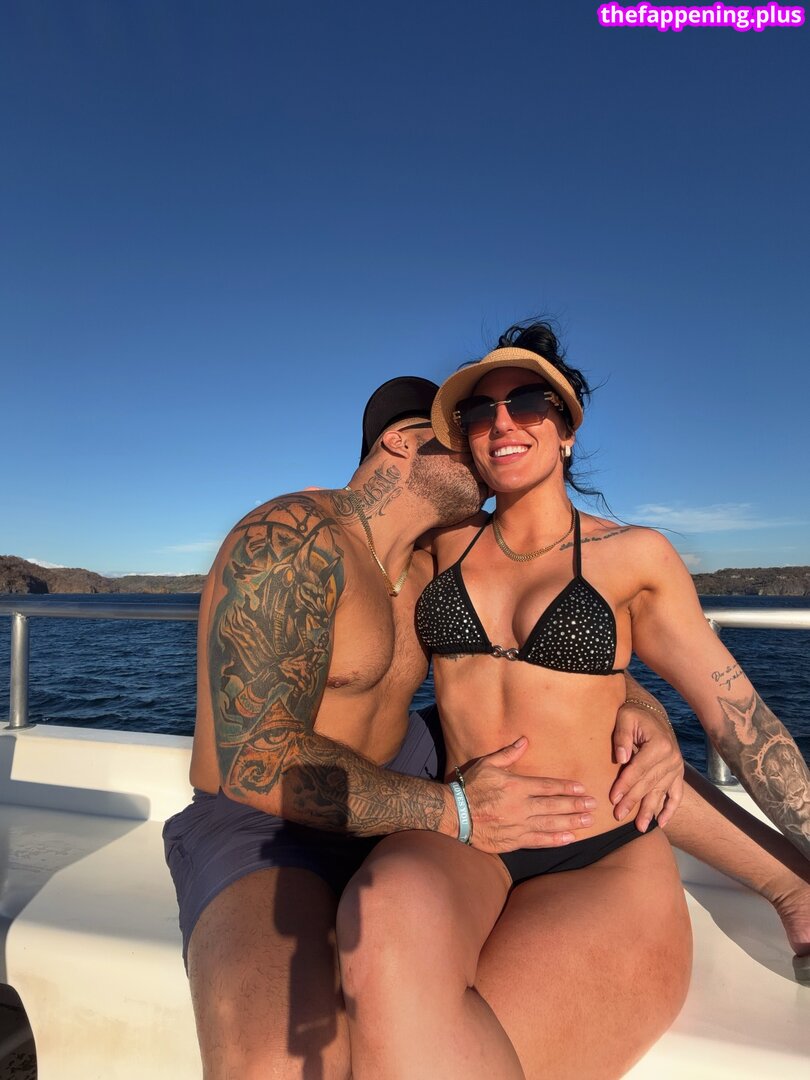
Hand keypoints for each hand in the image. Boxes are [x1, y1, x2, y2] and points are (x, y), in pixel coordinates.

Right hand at [462, 737, 595, 853]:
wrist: (455, 814)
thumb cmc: (471, 787)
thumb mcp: (487, 764)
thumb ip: (508, 754)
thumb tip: (524, 741)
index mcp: (516, 786)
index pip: (547, 786)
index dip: (566, 787)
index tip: (582, 788)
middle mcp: (520, 806)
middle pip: (553, 805)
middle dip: (575, 805)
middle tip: (593, 805)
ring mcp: (518, 825)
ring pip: (550, 824)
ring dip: (571, 822)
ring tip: (588, 822)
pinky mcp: (513, 840)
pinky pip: (538, 841)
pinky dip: (555, 840)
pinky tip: (569, 838)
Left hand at [610, 703, 683, 830]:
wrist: (652, 713)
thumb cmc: (634, 715)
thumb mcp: (625, 718)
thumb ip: (622, 737)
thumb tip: (621, 758)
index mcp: (659, 745)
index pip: (638, 769)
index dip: (625, 784)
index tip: (612, 798)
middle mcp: (671, 758)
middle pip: (649, 784)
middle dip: (633, 801)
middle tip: (619, 815)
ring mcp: (677, 767)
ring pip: (661, 792)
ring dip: (650, 811)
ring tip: (641, 827)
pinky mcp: (678, 773)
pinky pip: (677, 794)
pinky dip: (670, 809)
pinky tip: (662, 822)